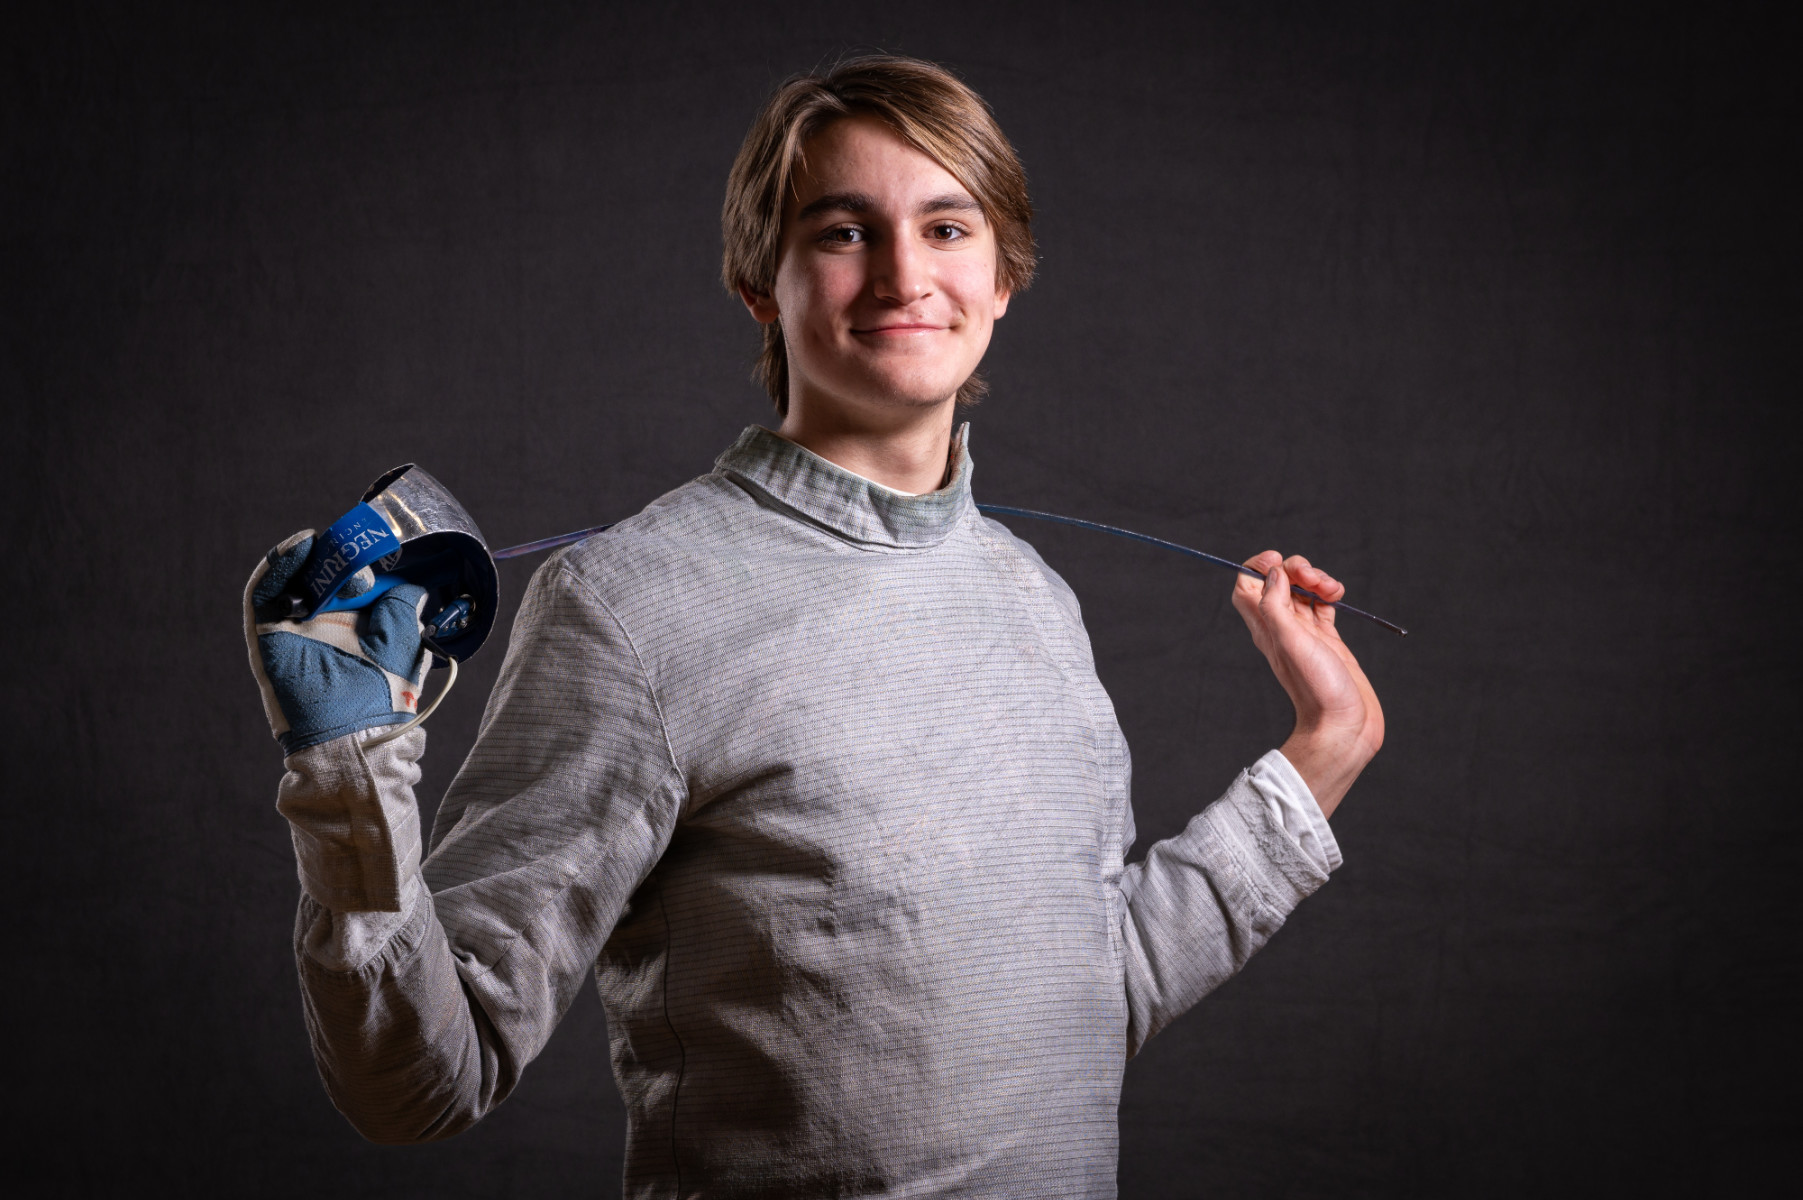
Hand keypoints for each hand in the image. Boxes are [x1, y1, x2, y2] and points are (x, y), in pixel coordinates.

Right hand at [243, 531, 430, 754]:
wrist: (354, 736)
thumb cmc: (383, 695)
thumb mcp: (403, 643)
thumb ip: (403, 608)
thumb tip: (412, 583)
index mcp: (356, 627)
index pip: (352, 581)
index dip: (362, 561)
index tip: (379, 547)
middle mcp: (322, 625)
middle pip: (319, 575)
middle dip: (337, 558)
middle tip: (356, 553)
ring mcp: (292, 630)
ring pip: (290, 580)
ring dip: (306, 556)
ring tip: (323, 541)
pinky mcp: (265, 637)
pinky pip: (262, 596)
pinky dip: (276, 568)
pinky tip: (299, 547)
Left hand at [1231, 551, 1383, 817]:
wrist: (1343, 725)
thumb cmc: (1317, 689)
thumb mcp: (1290, 642)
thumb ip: (1276, 605)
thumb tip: (1272, 573)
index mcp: (1266, 627)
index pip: (1246, 585)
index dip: (1257, 566)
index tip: (1278, 560)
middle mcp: (1282, 628)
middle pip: (1277, 582)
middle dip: (1296, 568)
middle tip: (1313, 578)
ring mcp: (1305, 633)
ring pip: (1302, 590)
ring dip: (1316, 579)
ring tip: (1333, 589)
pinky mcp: (1327, 639)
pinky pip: (1322, 605)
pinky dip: (1328, 594)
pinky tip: (1337, 596)